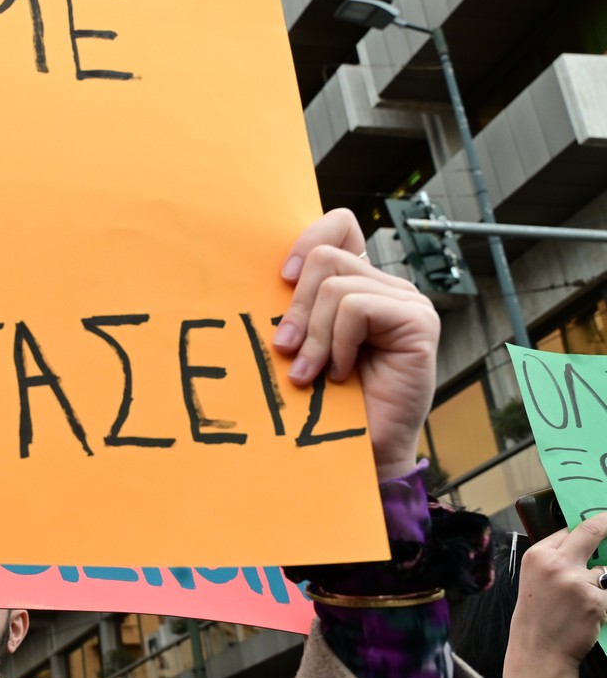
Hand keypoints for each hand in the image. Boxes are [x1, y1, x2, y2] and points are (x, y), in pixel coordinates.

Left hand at [271, 209, 438, 479]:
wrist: (360, 451)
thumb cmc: (326, 400)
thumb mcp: (302, 342)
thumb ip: (296, 308)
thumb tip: (258, 280)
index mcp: (360, 284)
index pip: (340, 226)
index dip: (305, 241)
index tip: (279, 280)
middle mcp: (387, 286)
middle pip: (325, 259)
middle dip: (296, 308)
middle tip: (285, 349)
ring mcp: (408, 302)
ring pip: (334, 287)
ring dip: (313, 336)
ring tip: (312, 373)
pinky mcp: (418, 322)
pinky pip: (355, 309)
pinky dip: (337, 344)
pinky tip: (341, 373)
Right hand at [503, 516, 606, 677]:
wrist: (539, 650)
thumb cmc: (537, 615)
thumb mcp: (536, 579)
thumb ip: (556, 559)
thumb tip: (587, 546)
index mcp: (538, 554)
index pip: (570, 530)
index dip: (588, 528)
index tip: (602, 523)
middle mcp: (556, 562)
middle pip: (593, 531)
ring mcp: (577, 581)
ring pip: (605, 570)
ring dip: (602, 583)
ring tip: (582, 602)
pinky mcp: (596, 600)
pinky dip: (603, 602)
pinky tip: (590, 614)